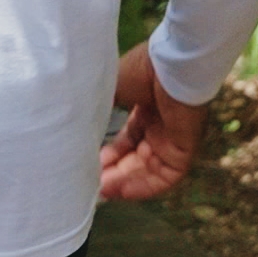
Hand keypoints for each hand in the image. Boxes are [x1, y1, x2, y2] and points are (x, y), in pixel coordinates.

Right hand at [98, 43, 206, 201]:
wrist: (169, 66)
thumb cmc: (139, 71)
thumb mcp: (108, 91)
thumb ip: (95, 111)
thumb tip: (74, 130)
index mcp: (145, 109)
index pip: (127, 141)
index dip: (109, 156)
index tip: (88, 164)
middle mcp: (159, 127)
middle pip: (135, 158)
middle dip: (113, 172)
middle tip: (90, 182)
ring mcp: (172, 140)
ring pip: (147, 171)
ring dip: (124, 183)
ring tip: (99, 189)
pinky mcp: (183, 151)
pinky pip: (164, 178)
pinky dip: (142, 187)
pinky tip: (119, 190)